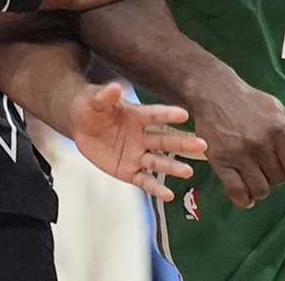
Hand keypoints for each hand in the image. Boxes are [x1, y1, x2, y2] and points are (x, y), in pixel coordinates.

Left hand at [68, 83, 208, 202]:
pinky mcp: (129, 171)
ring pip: (158, 162)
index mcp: (137, 116)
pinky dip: (156, 189)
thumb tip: (114, 87)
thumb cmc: (91, 106)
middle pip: (165, 140)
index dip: (169, 115)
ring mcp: (137, 154)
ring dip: (173, 168)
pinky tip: (169, 196)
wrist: (81, 124)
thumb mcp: (94, 100)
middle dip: (182, 143)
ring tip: (188, 172)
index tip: (185, 114)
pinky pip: (144, 181)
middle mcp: (142, 135)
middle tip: (203, 145)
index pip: (155, 115)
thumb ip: (106, 96)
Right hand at [189, 79, 284, 208]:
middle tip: (270, 170)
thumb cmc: (252, 104)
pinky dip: (244, 199)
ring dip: (262, 189)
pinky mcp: (220, 161)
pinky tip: (247, 196)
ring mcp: (239, 154)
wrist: (216, 93)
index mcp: (279, 131)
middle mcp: (260, 144)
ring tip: (258, 179)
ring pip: (259, 188)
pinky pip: (236, 191)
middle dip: (277, 178)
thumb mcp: (282, 113)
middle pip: (277, 179)